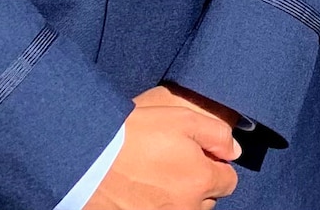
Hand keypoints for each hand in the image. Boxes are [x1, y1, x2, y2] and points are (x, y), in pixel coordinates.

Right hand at [86, 86, 238, 209]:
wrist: (85, 159)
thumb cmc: (134, 134)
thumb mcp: (182, 119)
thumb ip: (216, 134)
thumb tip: (233, 151)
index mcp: (201, 180)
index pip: (228, 182)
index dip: (215, 166)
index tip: (197, 155)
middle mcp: (186, 207)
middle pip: (206, 201)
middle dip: (198, 184)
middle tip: (173, 164)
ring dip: (177, 199)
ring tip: (155, 178)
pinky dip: (155, 206)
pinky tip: (141, 191)